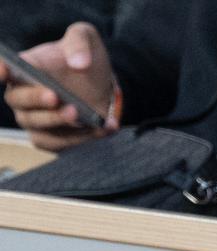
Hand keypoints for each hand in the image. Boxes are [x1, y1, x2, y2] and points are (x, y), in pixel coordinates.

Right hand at [0, 22, 118, 150]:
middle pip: (18, 101)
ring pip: (37, 126)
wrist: (101, 87)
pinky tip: (104, 128)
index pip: (2, 68)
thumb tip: (79, 63)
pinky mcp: (51, 139)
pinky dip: (81, 138)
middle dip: (36, 99)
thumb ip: (80, 42)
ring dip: (57, 121)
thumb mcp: (86, 39)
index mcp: (23, 68)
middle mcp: (22, 95)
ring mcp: (34, 119)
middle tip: (56, 96)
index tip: (4, 70)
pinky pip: (59, 144)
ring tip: (80, 114)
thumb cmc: (85, 59)